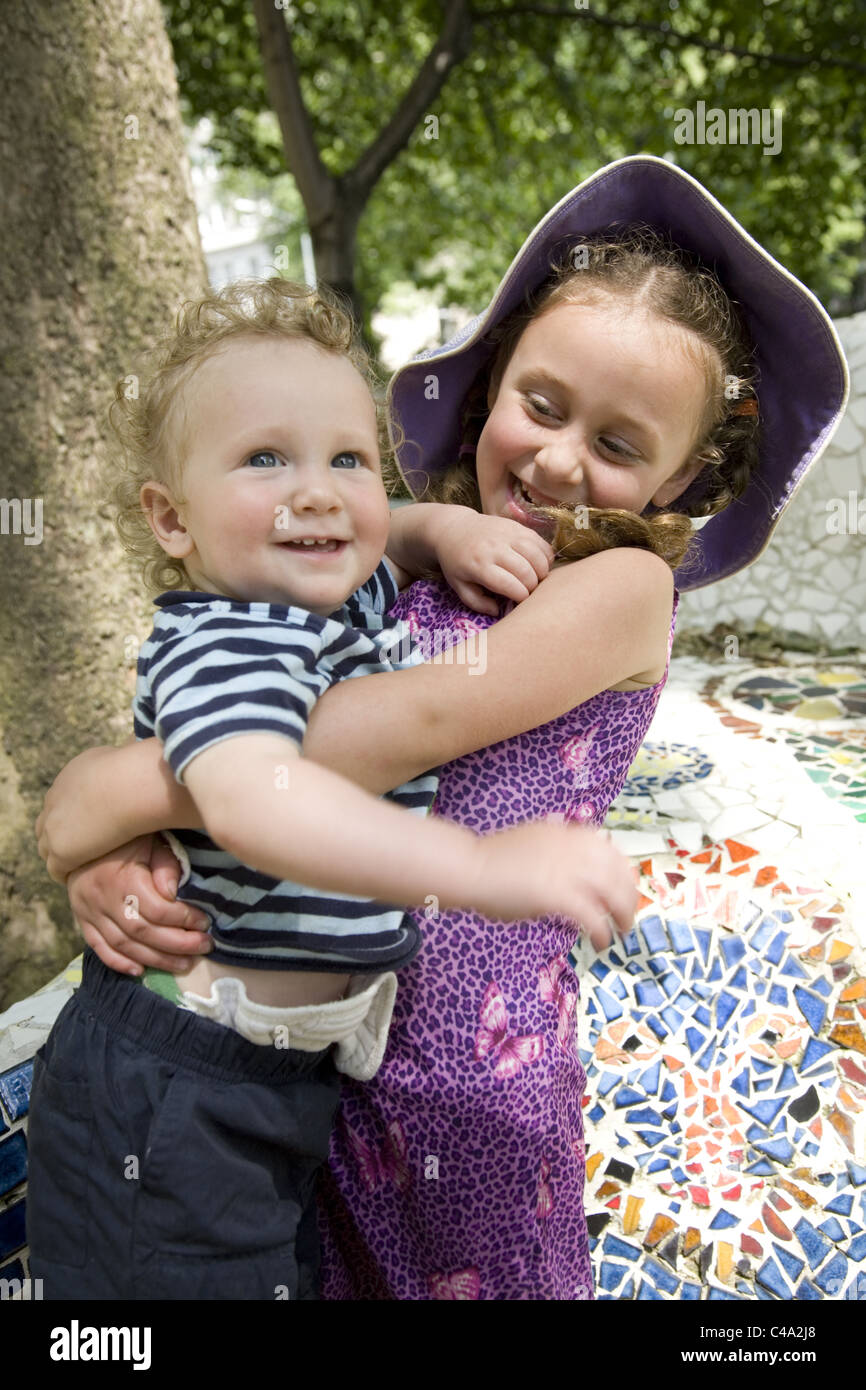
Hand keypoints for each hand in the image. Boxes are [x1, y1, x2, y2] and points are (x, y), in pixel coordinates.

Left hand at [36, 746, 125, 881]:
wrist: (129, 786)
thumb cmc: (138, 770)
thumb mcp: (129, 752)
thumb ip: (125, 756)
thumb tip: (138, 745)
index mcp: (70, 776)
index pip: (62, 800)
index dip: (76, 814)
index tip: (93, 825)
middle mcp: (55, 799)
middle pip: (48, 822)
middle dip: (63, 834)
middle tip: (85, 848)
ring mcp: (53, 825)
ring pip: (47, 847)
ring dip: (63, 856)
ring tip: (83, 866)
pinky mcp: (59, 850)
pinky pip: (56, 869)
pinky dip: (68, 873)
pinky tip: (84, 876)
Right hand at [69, 835, 210, 975]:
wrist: (82, 836)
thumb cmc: (127, 840)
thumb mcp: (151, 842)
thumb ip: (165, 865)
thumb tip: (172, 893)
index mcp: (122, 878)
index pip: (157, 909)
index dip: (184, 919)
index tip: (204, 923)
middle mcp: (103, 899)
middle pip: (142, 932)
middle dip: (177, 944)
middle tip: (204, 946)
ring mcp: (89, 913)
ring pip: (124, 945)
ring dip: (156, 960)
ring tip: (184, 964)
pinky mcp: (82, 920)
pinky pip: (99, 948)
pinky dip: (118, 963)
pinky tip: (140, 971)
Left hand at [435, 511, 554, 615]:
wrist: (454, 528)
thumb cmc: (457, 561)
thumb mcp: (459, 586)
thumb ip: (477, 603)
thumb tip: (497, 611)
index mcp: (479, 566)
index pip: (510, 585)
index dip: (521, 597)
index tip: (520, 600)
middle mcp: (495, 548)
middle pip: (526, 571)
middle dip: (532, 586)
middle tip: (529, 590)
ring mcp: (507, 534)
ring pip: (536, 554)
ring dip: (542, 571)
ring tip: (537, 578)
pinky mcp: (516, 526)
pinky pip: (540, 541)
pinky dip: (546, 555)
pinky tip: (540, 563)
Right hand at [472, 821, 636, 947]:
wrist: (471, 867)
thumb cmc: (492, 860)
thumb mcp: (533, 842)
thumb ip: (556, 849)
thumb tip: (574, 866)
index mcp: (567, 833)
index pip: (609, 848)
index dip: (622, 871)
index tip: (624, 888)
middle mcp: (573, 847)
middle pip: (618, 870)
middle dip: (628, 894)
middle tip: (627, 915)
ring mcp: (566, 870)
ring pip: (612, 892)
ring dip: (622, 913)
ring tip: (621, 931)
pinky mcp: (558, 894)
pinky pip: (592, 915)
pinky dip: (601, 931)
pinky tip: (600, 942)